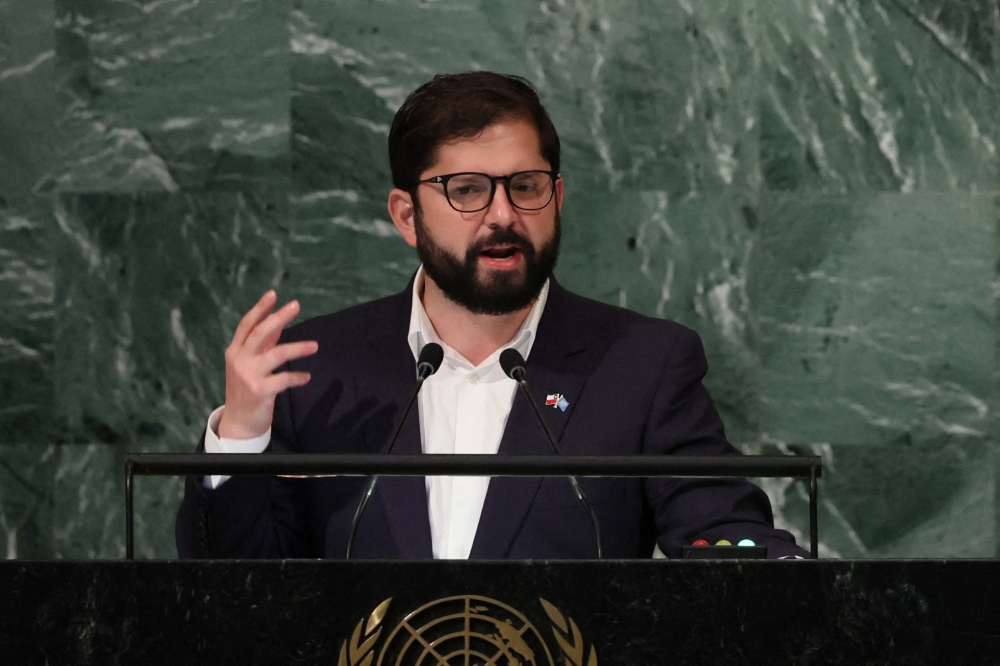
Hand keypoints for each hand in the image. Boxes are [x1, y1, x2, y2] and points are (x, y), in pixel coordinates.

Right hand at [218, 291, 318, 439]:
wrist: (239, 422)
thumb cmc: (246, 389)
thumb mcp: (249, 364)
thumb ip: (263, 344)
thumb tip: (278, 321)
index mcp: (235, 351)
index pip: (247, 325)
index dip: (260, 309)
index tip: (273, 294)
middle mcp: (239, 360)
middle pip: (259, 333)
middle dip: (278, 317)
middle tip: (295, 305)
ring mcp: (248, 375)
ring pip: (276, 354)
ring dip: (298, 348)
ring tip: (315, 346)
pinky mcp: (260, 390)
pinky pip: (284, 379)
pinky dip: (297, 377)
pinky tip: (307, 377)